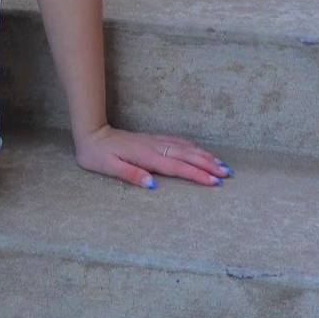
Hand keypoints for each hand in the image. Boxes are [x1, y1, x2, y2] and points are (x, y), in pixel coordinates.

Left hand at [74, 124, 232, 189]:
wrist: (91, 133)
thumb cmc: (96, 155)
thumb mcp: (108, 167)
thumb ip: (130, 174)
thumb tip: (152, 184)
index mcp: (145, 156)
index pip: (176, 167)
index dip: (196, 174)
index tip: (214, 182)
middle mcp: (154, 147)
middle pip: (186, 156)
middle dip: (208, 165)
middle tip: (227, 174)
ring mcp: (154, 141)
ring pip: (185, 147)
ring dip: (204, 156)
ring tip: (222, 165)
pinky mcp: (152, 139)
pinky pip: (177, 142)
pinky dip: (192, 147)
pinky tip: (200, 150)